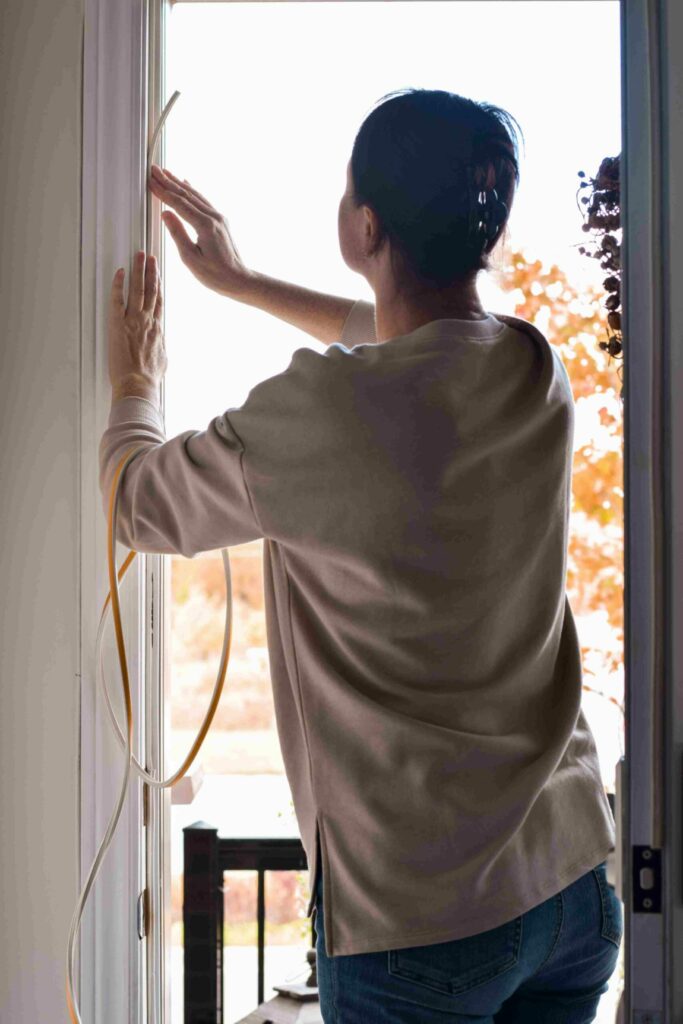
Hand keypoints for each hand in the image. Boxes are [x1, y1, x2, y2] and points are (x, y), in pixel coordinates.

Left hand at [108, 251, 166, 402]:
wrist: (138, 384)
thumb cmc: (148, 377)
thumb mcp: (162, 360)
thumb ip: (160, 347)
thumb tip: (160, 345)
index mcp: (158, 329)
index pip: (159, 301)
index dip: (158, 285)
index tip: (158, 273)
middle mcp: (148, 321)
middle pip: (150, 290)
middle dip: (150, 271)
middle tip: (149, 257)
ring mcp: (133, 321)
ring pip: (138, 290)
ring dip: (139, 271)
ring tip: (139, 256)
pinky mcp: (118, 324)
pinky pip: (118, 300)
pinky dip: (119, 285)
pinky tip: (120, 273)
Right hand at [148, 165, 253, 297]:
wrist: (239, 280)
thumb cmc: (215, 275)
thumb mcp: (191, 258)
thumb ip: (177, 234)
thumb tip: (165, 213)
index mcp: (205, 226)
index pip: (179, 204)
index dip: (163, 192)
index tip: (150, 182)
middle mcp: (214, 217)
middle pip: (187, 195)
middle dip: (169, 181)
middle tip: (154, 170)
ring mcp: (219, 218)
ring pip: (196, 195)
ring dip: (179, 183)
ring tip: (166, 173)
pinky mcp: (221, 222)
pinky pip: (203, 201)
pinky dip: (192, 192)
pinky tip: (187, 184)